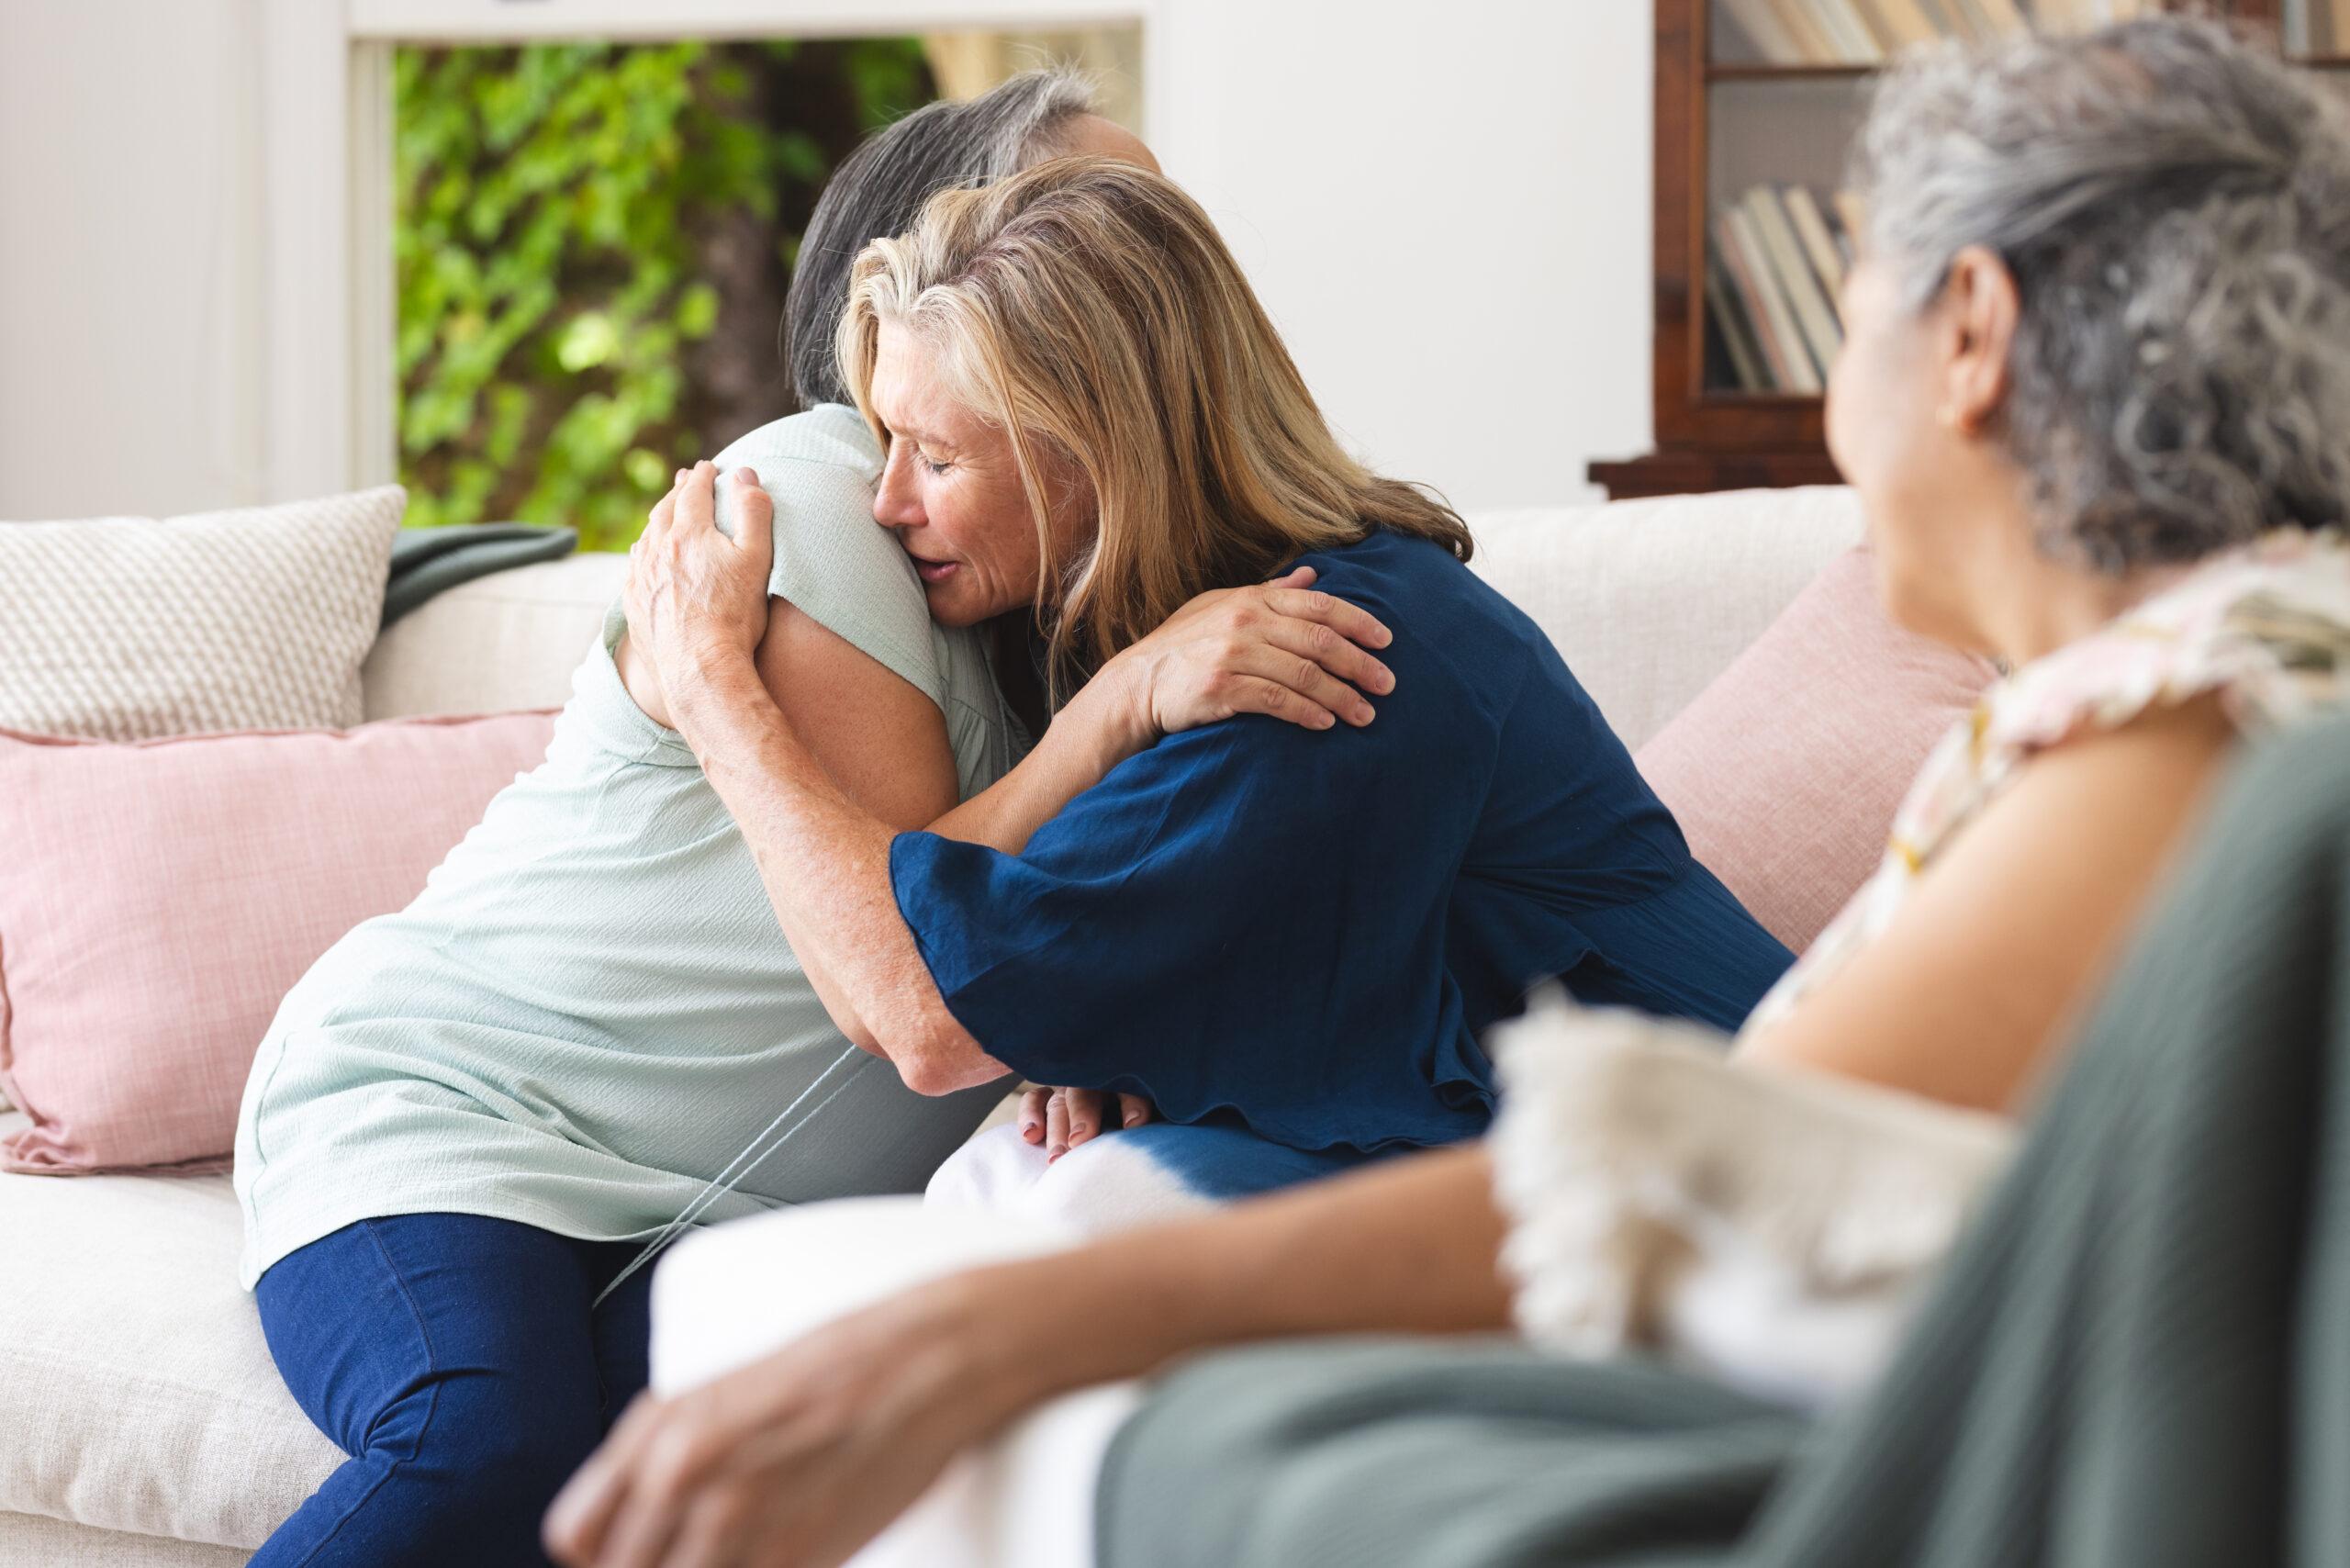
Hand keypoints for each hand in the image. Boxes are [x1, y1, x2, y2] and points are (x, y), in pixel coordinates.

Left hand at [544, 1271, 1040, 1567]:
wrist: (924, 1363)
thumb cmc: (832, 1371)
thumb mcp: (720, 1393)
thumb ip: (660, 1455)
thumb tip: (622, 1526)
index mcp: (660, 1430)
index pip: (576, 1537)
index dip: (600, 1558)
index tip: (632, 1557)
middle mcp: (686, 1475)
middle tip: (703, 1553)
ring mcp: (740, 1520)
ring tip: (748, 1550)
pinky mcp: (798, 1556)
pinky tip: (782, 1553)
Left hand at [624, 462, 774, 702]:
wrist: (698, 668)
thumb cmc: (734, 616)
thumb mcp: (757, 559)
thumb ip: (753, 512)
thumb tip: (744, 474)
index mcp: (689, 533)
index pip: (694, 491)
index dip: (704, 475)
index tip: (710, 467)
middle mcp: (657, 548)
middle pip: (665, 509)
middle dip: (677, 491)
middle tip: (684, 480)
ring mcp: (640, 576)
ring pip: (646, 535)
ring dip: (658, 519)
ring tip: (666, 514)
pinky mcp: (633, 602)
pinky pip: (634, 565)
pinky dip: (644, 550)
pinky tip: (646, 555)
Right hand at [1018, 1085, 1155, 1160]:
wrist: (1119, 1123)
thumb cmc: (1143, 1126)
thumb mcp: (1157, 1119)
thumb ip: (1160, 1126)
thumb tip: (1176, 1142)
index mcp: (1131, 1082)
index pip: (1131, 1086)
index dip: (1132, 1103)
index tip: (1135, 1125)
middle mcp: (1099, 1081)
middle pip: (1087, 1093)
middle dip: (1083, 1117)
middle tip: (1080, 1143)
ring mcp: (1072, 1088)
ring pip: (1060, 1102)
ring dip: (1057, 1128)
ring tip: (1057, 1158)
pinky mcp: (1050, 1097)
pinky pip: (1036, 1099)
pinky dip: (1030, 1115)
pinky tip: (1030, 1136)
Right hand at [1108, 567, 1394, 747]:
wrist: (1135, 684)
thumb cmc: (1183, 645)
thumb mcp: (1222, 606)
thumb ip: (1270, 592)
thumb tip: (1312, 575)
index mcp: (1252, 599)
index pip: (1319, 605)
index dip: (1359, 622)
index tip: (1387, 643)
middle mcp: (1245, 622)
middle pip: (1320, 641)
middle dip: (1360, 664)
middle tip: (1388, 685)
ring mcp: (1233, 654)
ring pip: (1304, 674)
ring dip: (1342, 697)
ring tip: (1366, 715)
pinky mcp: (1221, 689)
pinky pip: (1277, 701)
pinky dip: (1307, 713)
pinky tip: (1327, 723)